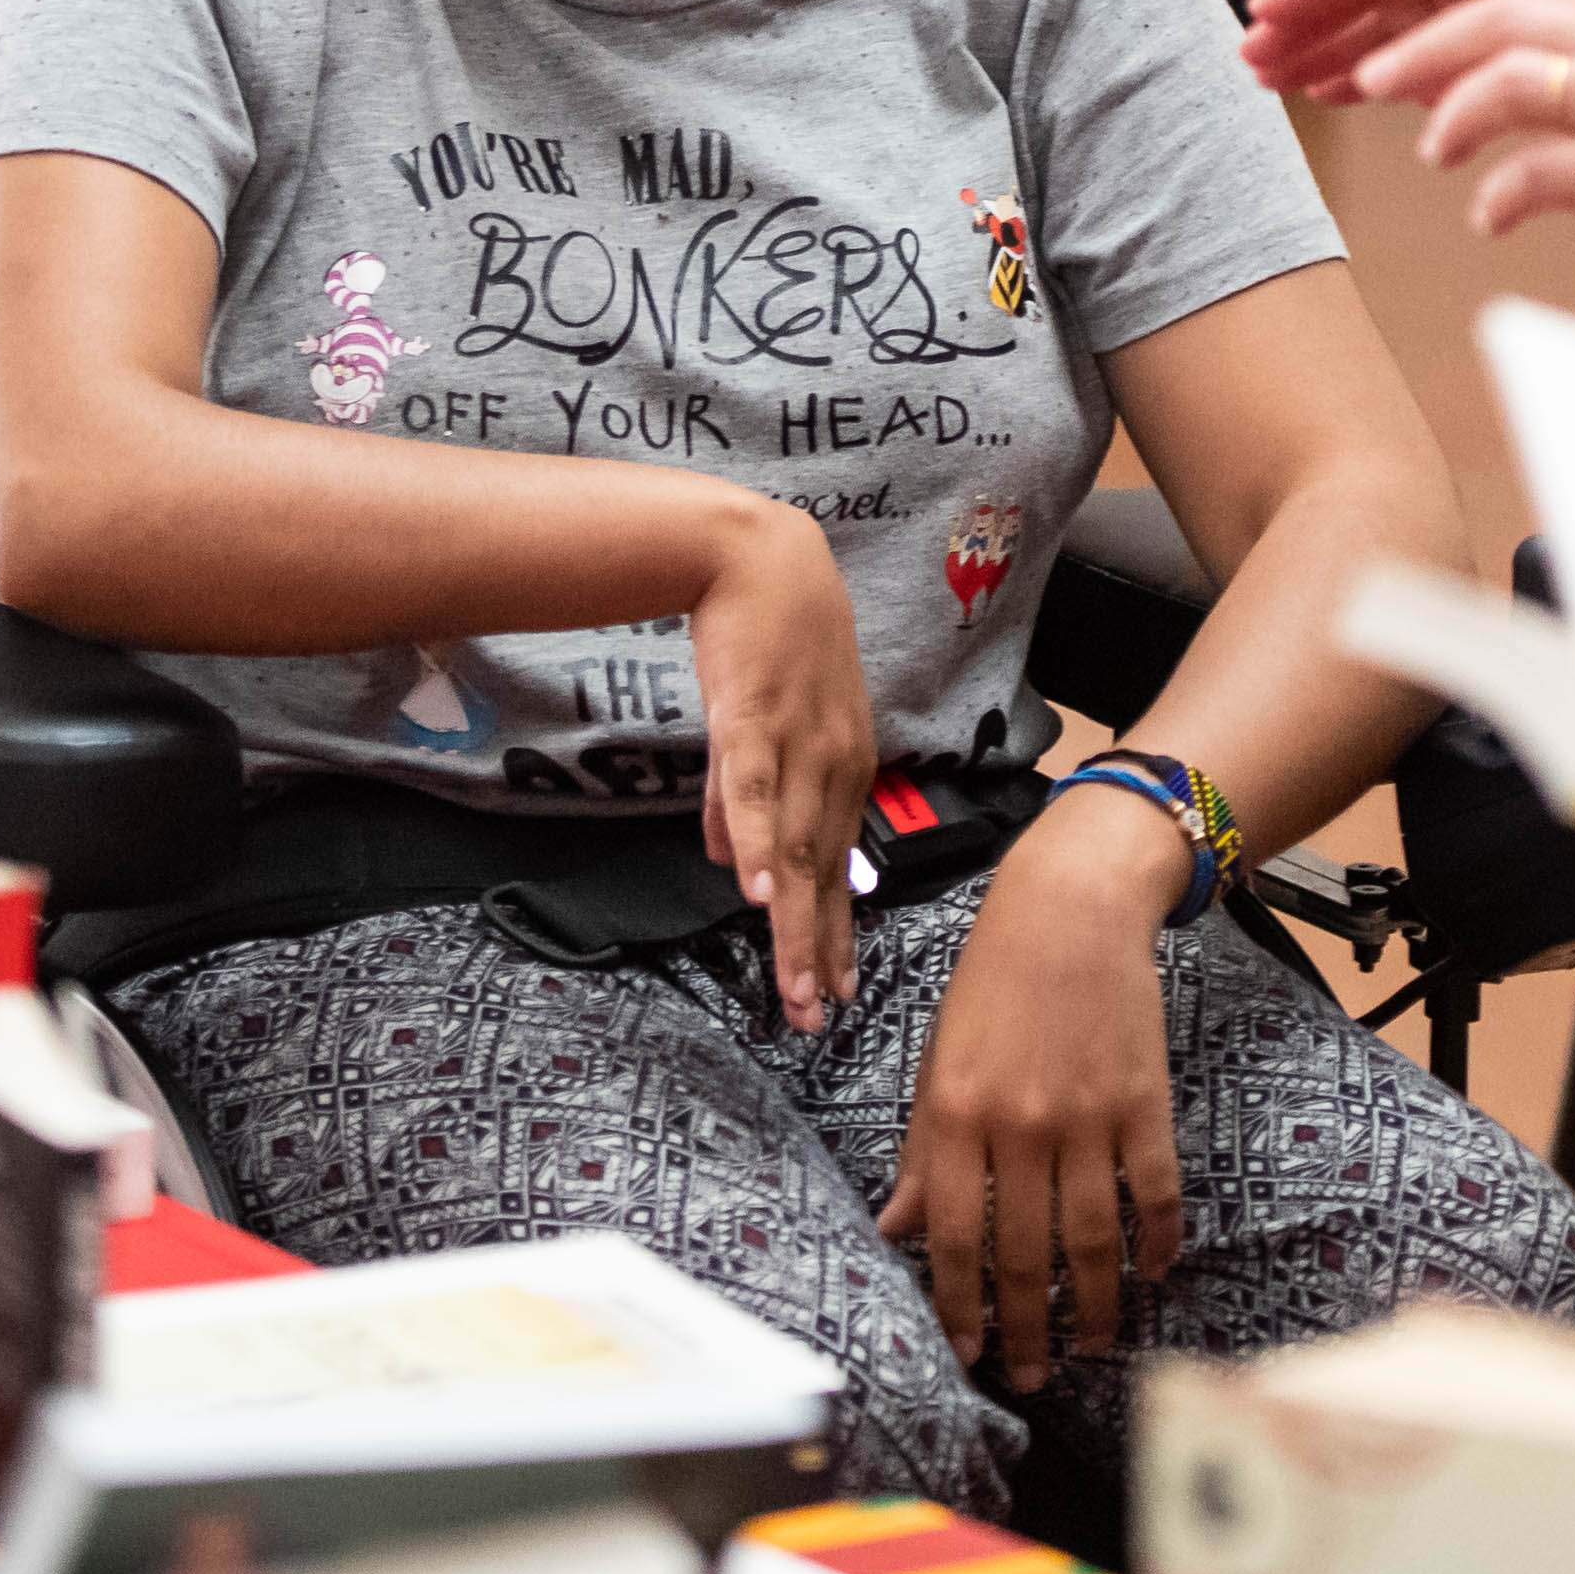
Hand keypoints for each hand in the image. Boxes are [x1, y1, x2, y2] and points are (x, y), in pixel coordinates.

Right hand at [690, 498, 875, 1030]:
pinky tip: (758, 892)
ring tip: (794, 985)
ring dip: (795, 920)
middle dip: (819, 950)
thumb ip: (747, 802)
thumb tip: (732, 869)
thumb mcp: (764, 727)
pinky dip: (758, 843)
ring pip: (795, 846)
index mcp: (842, 767)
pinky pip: (755, 791)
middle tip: (815, 1017)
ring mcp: (796, 742)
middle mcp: (832, 762)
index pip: (838, 866)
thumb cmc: (765, 640)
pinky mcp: (754, 718)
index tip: (837, 993)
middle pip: (823, 872)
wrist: (755, 555)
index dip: (836, 933)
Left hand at [882, 786, 1186, 1386]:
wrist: (1071, 909)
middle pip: (1023, 1255)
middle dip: (1025, 1328)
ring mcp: (1087, 1117)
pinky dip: (1158, 1242)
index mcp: (956, 1114)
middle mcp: (1019, 1125)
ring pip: (1093, 1241)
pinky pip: (1155, 1193)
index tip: (966, 1352)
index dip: (959, 1306)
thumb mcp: (938, 1061)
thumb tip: (895, 1230)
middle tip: (1032, 1375)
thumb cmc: (992, 983)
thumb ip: (923, 1152)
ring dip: (1093, 1307)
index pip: (954, 1238)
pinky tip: (1152, 1275)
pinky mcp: (1143, 1103)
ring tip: (1091, 1345)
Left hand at [1349, 0, 1574, 253]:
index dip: (1465, 18)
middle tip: (1375, 79)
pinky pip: (1533, 176)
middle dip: (1422, 52)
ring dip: (1451, 118)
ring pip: (1497, 89)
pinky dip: (1499, 196)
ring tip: (1434, 148)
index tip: (1427, 39)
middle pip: (1492, 25)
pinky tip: (1492, 217)